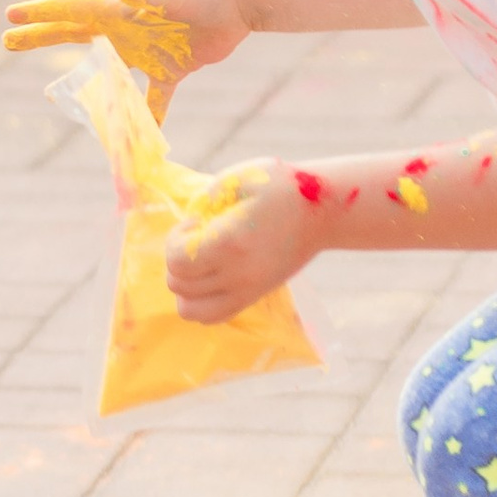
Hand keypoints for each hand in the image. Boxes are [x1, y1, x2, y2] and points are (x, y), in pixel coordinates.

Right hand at [3, 0, 239, 113]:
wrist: (241, 0)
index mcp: (120, 8)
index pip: (71, 9)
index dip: (40, 14)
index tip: (9, 16)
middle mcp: (127, 27)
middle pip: (74, 33)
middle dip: (41, 36)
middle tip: (6, 41)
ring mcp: (147, 49)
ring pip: (107, 69)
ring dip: (84, 81)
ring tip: (53, 92)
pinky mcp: (172, 67)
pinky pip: (154, 98)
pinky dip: (147, 117)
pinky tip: (139, 137)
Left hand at [166, 162, 319, 319]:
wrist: (320, 213)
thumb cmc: (279, 188)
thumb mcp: (238, 179)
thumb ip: (204, 202)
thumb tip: (187, 224)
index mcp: (231, 243)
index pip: (177, 262)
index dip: (175, 239)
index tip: (196, 222)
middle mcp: (238, 275)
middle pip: (179, 285)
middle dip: (177, 259)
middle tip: (198, 237)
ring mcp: (248, 291)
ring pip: (191, 309)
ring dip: (184, 285)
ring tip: (199, 261)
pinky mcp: (254, 297)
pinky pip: (212, 316)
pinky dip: (200, 302)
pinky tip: (210, 275)